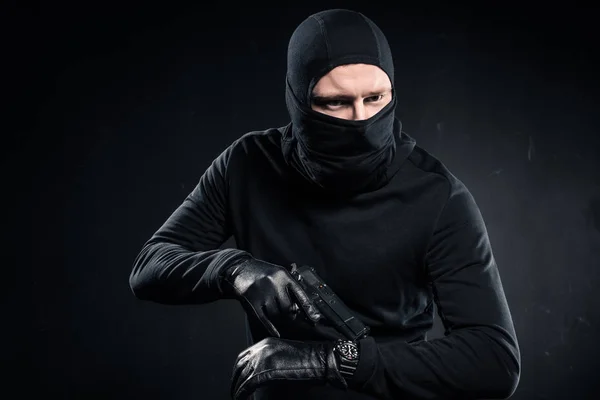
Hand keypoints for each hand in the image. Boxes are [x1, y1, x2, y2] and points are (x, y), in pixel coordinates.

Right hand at [221, 258, 321, 336]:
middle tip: (289, 315)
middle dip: (291, 314)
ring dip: (279, 318)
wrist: (240, 268)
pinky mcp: (253, 301)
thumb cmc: (262, 271)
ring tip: (277, 314)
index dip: (309, 308)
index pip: (300, 294)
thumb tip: (303, 304)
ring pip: (277, 314)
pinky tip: (276, 332)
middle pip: (288, 308)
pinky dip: (271, 327)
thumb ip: (289, 284)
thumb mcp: (278, 272)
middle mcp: (274, 284)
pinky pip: (265, 318)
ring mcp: (263, 293)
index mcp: (284, 276)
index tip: (315, 318)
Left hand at [231, 337, 346, 399]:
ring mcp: (262, 360)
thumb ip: (271, 358)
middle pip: (239, 366)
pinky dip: (242, 393)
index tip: (237, 379)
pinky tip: (243, 399)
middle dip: (235, 380)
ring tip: (238, 397)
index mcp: (265, 343)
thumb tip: (262, 371)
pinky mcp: (265, 372)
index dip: (238, 370)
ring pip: (241, 377)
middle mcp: (260, 349)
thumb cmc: (308, 359)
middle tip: (235, 390)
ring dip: (237, 388)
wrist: (319, 360)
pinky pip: (247, 385)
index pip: (243, 356)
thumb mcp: (285, 353)